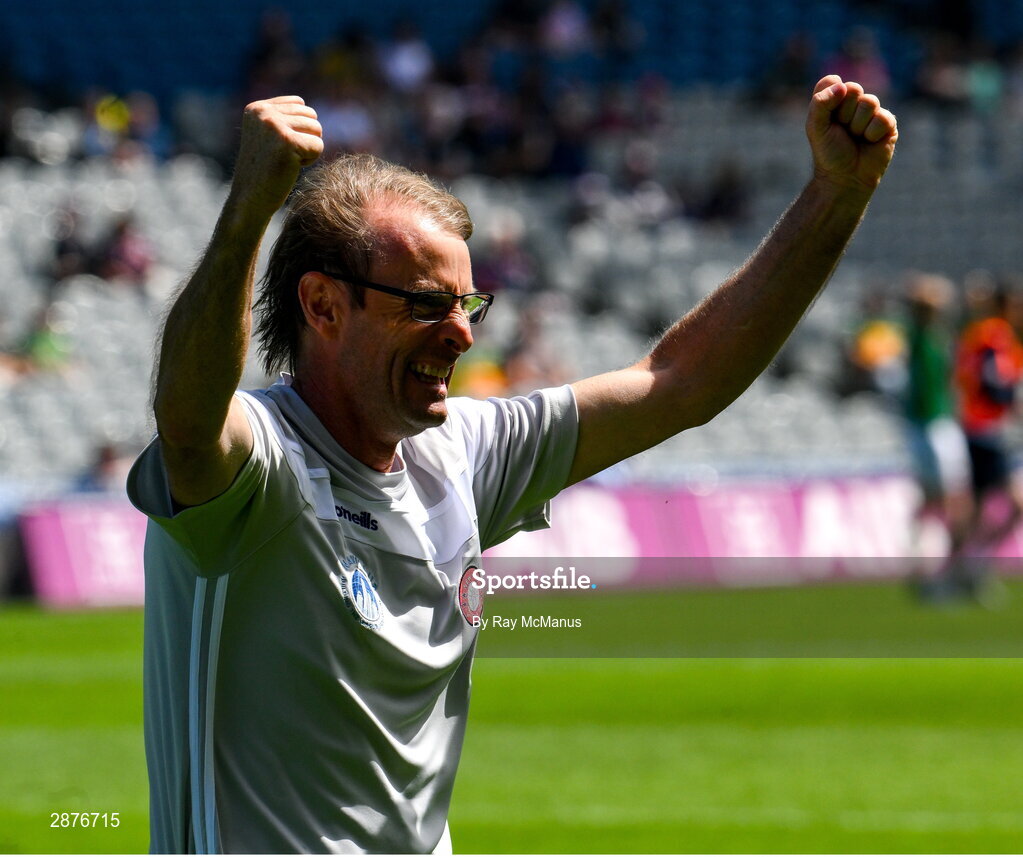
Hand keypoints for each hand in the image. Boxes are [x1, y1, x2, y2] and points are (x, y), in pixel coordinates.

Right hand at [230, 95, 323, 218]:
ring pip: (317, 129)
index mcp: (256, 108)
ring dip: (308, 149)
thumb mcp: (268, 136)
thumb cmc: (264, 171)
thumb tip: (308, 108)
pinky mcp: (287, 142)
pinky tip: (291, 167)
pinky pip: (318, 146)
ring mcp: (274, 125)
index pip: (299, 103)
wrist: (251, 199)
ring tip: (287, 161)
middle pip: (311, 115)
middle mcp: (263, 112)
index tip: (278, 146)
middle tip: (284, 156)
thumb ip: (283, 118)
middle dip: (305, 138)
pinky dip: (310, 160)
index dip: (298, 128)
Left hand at [805, 75, 896, 192]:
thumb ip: (820, 103)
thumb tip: (842, 85)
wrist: (845, 178)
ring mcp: (872, 112)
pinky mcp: (888, 123)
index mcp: (834, 100)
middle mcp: (853, 102)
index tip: (827, 119)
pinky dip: (872, 134)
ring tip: (856, 138)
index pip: (832, 81)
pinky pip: (882, 118)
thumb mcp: (816, 128)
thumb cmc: (828, 153)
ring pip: (869, 102)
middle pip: (853, 88)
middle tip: (842, 131)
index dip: (829, 99)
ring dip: (858, 125)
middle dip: (844, 113)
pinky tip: (869, 143)